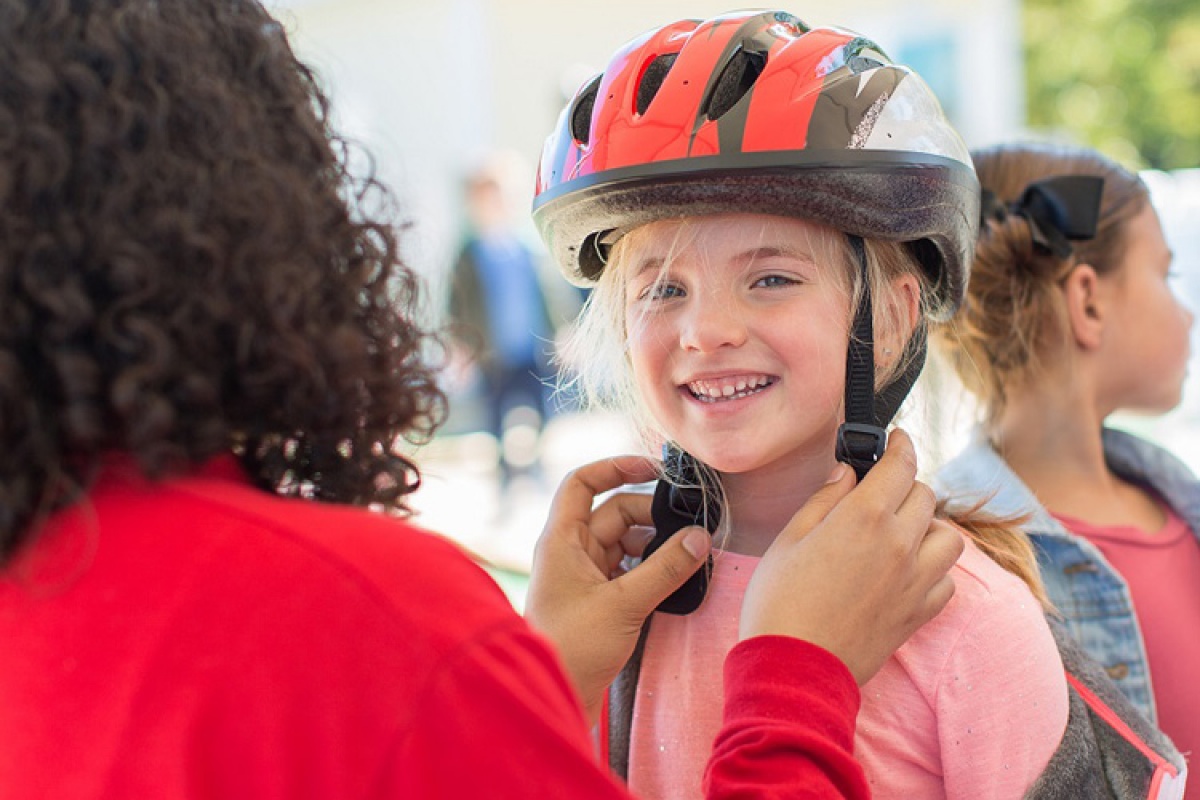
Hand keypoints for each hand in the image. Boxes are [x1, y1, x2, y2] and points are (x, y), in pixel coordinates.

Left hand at [525, 456, 710, 723]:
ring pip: (624, 541)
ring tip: (689, 556)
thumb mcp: (624, 604)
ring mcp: (583, 574)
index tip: (654, 468)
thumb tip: (700, 538)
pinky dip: (650, 567)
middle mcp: (570, 550)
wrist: (555, 694)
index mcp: (562, 539)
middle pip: (614, 512)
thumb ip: (665, 568)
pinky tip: (676, 578)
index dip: (615, 467)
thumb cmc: (573, 647)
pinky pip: (627, 567)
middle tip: (690, 531)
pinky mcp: (597, 597)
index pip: (582, 482)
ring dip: (655, 544)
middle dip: (652, 516)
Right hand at [739, 429, 962, 684]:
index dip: (900, 445)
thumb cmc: (779, 603)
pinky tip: (907, 572)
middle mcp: (900, 544)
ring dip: (929, 527)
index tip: (896, 440)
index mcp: (865, 517)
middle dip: (905, 486)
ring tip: (902, 533)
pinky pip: (947, 581)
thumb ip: (824, 500)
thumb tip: (847, 474)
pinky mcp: (919, 613)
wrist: (793, 667)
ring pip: (949, 537)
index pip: (900, 465)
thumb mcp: (789, 539)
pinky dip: (933, 570)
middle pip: (925, 495)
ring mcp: (915, 581)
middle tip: (880, 493)